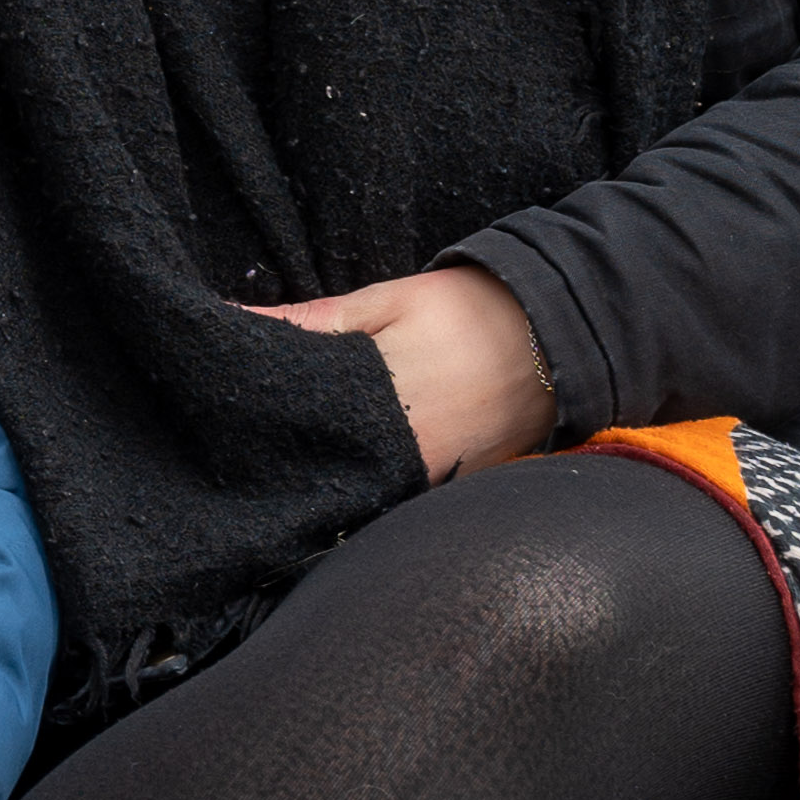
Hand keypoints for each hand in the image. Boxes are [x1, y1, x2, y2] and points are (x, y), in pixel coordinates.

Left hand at [249, 264, 555, 483]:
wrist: (564, 335)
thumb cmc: (472, 309)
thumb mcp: (390, 300)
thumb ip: (314, 321)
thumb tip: (235, 319)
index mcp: (384, 396)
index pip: (302, 420)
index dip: (264, 423)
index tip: (236, 414)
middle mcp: (410, 451)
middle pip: (326, 468)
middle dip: (293, 459)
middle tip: (257, 446)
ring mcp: (438, 479)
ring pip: (361, 493)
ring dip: (331, 479)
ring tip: (303, 463)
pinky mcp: (459, 492)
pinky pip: (402, 499)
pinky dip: (376, 487)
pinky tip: (355, 474)